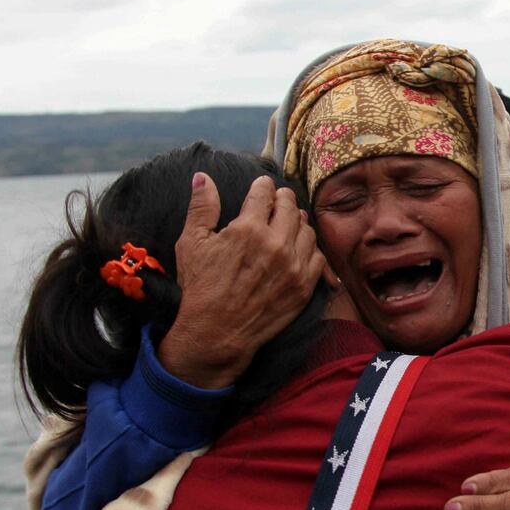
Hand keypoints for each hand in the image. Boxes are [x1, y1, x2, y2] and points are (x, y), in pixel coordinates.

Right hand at [158, 174, 333, 387]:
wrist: (217, 333)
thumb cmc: (200, 288)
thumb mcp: (191, 243)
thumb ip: (202, 207)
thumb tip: (203, 176)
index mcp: (247, 229)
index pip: (264, 193)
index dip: (263, 186)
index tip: (262, 185)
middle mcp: (276, 244)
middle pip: (290, 207)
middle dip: (283, 199)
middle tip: (278, 200)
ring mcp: (293, 266)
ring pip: (307, 230)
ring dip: (298, 222)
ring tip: (288, 223)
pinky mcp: (304, 286)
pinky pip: (318, 257)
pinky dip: (310, 248)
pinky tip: (300, 247)